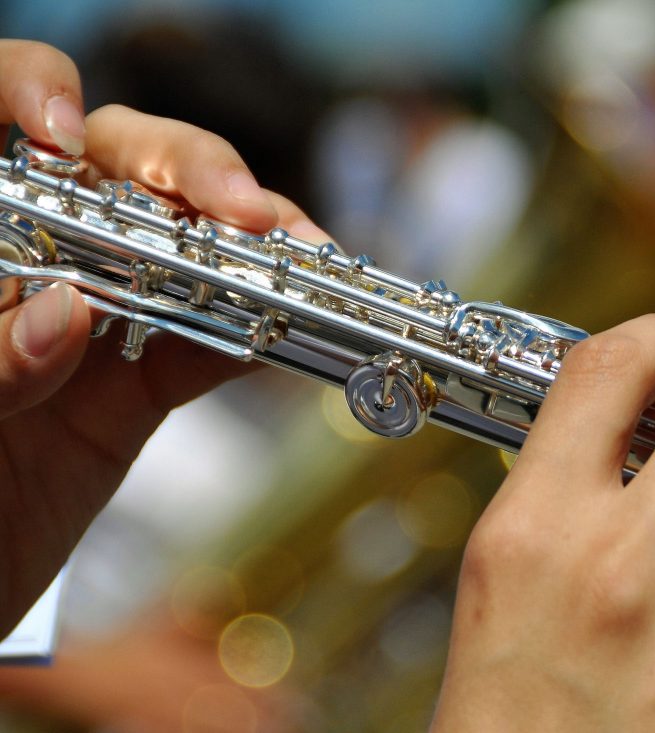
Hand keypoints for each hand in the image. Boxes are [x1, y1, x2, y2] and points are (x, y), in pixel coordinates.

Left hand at [0, 41, 326, 634]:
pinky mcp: (132, 389)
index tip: (64, 137)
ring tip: (295, 259)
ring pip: (179, 250)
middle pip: (110, 167)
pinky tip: (286, 328)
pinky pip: (203, 348)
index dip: (30, 96)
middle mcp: (26, 261)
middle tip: (239, 209)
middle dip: (183, 169)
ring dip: (246, 249)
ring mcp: (87, 323)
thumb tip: (69, 310)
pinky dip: (252, 336)